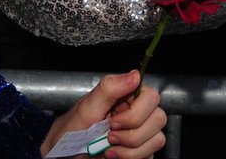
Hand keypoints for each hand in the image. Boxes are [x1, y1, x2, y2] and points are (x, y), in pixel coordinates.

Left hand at [41, 71, 165, 158]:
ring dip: (130, 150)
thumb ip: (110, 88)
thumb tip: (135, 74)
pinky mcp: (142, 151)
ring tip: (109, 147)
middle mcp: (138, 112)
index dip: (136, 112)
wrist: (66, 153)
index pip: (152, 96)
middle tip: (109, 135)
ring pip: (157, 140)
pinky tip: (114, 155)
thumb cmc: (74, 128)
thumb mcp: (88, 106)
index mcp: (127, 96)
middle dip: (132, 133)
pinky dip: (131, 158)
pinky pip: (150, 155)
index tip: (113, 121)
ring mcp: (142, 133)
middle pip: (159, 118)